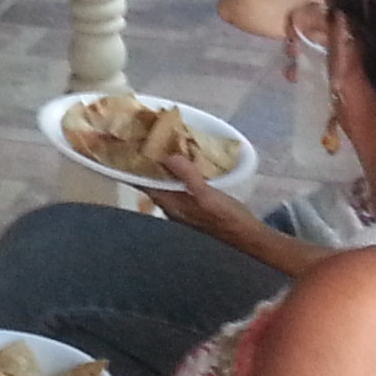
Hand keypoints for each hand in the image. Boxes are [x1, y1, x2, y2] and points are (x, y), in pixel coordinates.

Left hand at [140, 150, 264, 246]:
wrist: (247, 236)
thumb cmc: (227, 218)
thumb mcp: (208, 196)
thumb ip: (189, 176)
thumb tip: (168, 156)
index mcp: (171, 205)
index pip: (144, 183)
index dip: (135, 166)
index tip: (129, 147)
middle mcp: (172, 206)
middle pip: (154, 181)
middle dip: (149, 162)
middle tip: (145, 139)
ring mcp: (183, 206)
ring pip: (166, 182)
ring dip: (164, 165)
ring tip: (162, 144)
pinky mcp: (194, 204)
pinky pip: (179, 184)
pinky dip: (178, 171)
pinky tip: (185, 160)